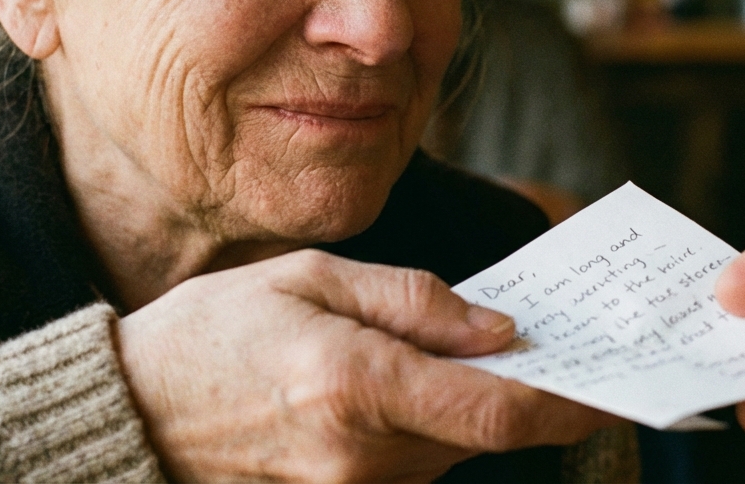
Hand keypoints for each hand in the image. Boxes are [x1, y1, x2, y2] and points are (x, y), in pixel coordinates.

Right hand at [115, 249, 614, 481]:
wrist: (130, 414)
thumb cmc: (212, 332)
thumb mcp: (310, 279)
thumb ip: (412, 301)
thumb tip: (498, 329)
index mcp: (355, 387)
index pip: (497, 409)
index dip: (567, 400)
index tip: (613, 380)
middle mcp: (361, 456)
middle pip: (484, 431)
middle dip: (525, 388)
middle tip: (555, 342)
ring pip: (452, 449)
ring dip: (476, 404)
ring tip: (478, 351)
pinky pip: (414, 464)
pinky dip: (434, 425)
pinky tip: (422, 383)